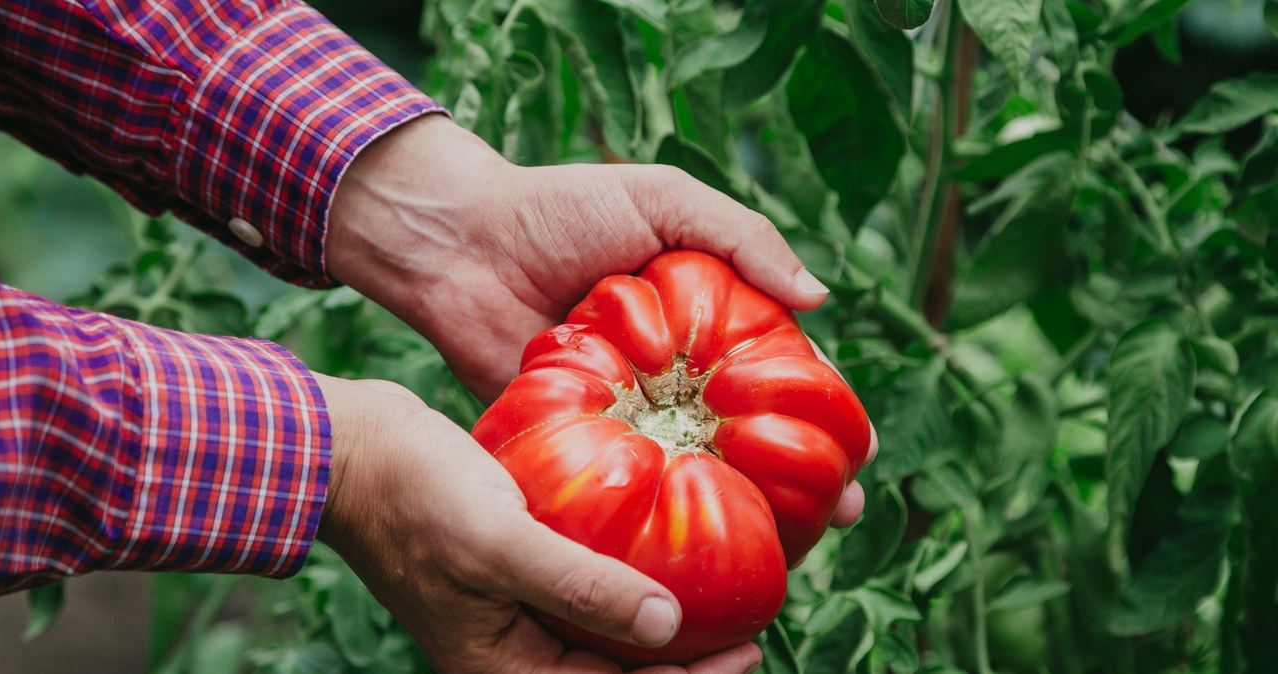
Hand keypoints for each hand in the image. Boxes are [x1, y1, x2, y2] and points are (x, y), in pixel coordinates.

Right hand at [314, 373, 763, 672]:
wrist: (352, 451)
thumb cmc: (414, 496)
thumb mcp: (500, 543)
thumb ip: (580, 586)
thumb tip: (666, 624)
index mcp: (503, 669)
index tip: (748, 652)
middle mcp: (510, 654)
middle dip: (678, 665)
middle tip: (746, 636)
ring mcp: (510, 616)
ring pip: (599, 640)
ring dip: (653, 627)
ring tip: (716, 602)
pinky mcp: (512, 576)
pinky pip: (580, 597)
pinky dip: (621, 588)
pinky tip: (658, 560)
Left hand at [327, 115, 873, 525]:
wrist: (457, 243)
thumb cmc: (559, 208)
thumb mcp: (661, 199)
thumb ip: (741, 238)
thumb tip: (819, 297)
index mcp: (700, 316)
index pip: (775, 368)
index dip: (821, 408)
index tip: (859, 450)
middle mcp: (669, 371)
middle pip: (747, 429)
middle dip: (801, 476)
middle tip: (841, 512)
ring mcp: (625, 410)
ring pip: (695, 465)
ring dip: (745, 504)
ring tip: (796, 542)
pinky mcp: (577, 439)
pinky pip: (625, 478)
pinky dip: (660, 511)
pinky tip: (703, 543)